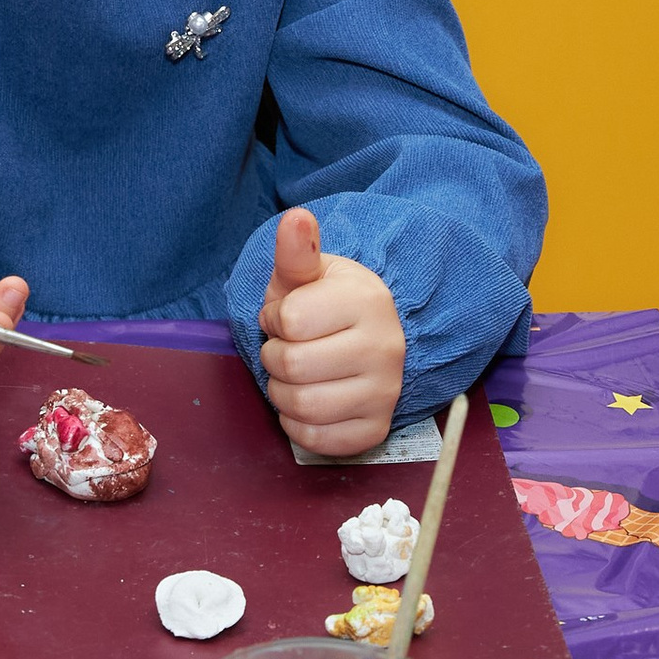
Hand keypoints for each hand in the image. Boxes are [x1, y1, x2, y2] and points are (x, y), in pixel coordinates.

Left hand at [257, 206, 406, 456]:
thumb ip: (296, 251)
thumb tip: (295, 218)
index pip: (288, 321)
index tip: (287, 316)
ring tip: (294, 374)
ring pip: (301, 406)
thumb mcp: (310, 273)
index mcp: (367, 302)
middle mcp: (384, 349)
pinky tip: (306, 402)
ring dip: (281, 392)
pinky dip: (296, 424)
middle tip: (288, 348)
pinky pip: (316, 440)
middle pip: (292, 366)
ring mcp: (385, 393)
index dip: (274, 319)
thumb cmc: (328, 304)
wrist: (368, 339)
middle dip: (274, 357)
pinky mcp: (376, 430)